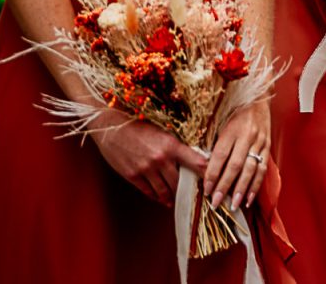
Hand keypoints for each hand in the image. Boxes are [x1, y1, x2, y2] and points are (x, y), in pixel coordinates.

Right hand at [90, 111, 208, 205]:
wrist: (112, 127)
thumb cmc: (139, 125)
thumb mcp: (162, 131)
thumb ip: (176, 146)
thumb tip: (192, 157)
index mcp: (172, 144)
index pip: (196, 163)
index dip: (207, 174)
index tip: (213, 182)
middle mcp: (161, 159)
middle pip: (180, 181)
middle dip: (188, 189)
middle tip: (194, 194)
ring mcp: (146, 169)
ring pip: (165, 190)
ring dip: (172, 196)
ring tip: (178, 199)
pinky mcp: (133, 176)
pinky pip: (149, 191)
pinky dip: (157, 197)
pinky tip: (162, 198)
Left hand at [206, 100, 270, 211]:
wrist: (259, 97)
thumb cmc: (234, 110)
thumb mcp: (221, 121)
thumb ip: (214, 143)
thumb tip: (202, 167)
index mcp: (232, 129)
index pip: (220, 156)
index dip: (212, 174)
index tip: (205, 190)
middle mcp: (247, 135)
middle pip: (235, 165)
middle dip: (225, 186)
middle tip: (216, 203)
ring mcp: (260, 141)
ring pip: (250, 169)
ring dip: (241, 189)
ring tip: (233, 205)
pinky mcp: (267, 146)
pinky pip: (262, 168)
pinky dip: (256, 185)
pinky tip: (248, 198)